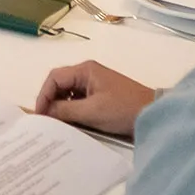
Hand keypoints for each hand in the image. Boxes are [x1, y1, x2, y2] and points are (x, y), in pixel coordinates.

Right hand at [32, 61, 157, 138]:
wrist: (153, 115)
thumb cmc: (122, 110)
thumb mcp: (91, 112)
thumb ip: (65, 111)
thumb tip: (45, 112)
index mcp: (85, 70)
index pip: (55, 78)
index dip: (44, 95)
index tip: (40, 115)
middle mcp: (88, 73)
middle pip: (60, 84)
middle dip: (52, 101)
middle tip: (47, 121)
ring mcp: (96, 84)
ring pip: (70, 94)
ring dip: (63, 108)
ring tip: (58, 124)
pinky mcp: (102, 96)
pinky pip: (80, 101)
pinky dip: (74, 111)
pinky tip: (73, 123)